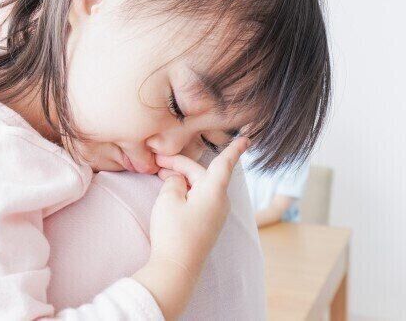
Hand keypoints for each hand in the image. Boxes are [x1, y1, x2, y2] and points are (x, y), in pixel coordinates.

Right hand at [150, 137, 250, 277]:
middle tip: (157, 160)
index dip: (234, 149)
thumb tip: (178, 179)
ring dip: (182, 177)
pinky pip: (199, 198)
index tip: (247, 138)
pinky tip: (170, 190)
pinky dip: (185, 190)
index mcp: (213, 191)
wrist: (177, 267)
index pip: (225, 163)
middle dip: (181, 164)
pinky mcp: (207, 223)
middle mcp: (219, 201)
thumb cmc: (173, 232)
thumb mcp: (168, 199)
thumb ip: (174, 181)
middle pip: (202, 173)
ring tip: (160, 174)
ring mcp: (215, 213)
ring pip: (199, 185)